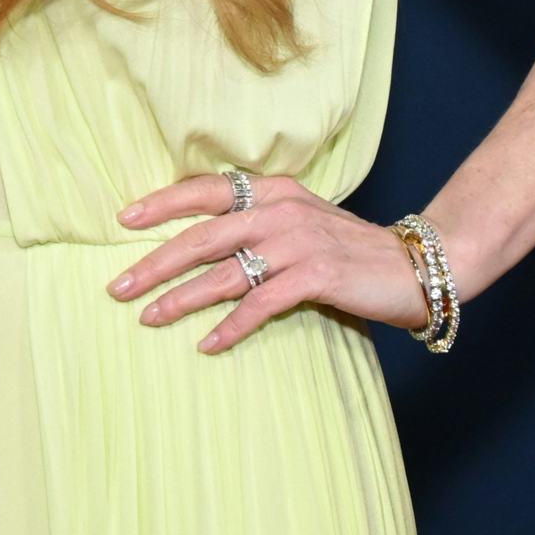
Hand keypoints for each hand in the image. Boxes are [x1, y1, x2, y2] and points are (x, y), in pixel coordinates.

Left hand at [109, 172, 435, 353]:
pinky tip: (207, 344)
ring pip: (224, 272)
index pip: (206, 190)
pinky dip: (231, 326)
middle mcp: (281, 211)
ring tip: (148, 317)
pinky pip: (261, 304)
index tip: (123, 220)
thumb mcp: (300, 222)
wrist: (416, 266)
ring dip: (181, 298)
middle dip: (155, 262)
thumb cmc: (348, 249)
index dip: (162, 203)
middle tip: (117, 286)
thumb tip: (196, 243)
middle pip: (203, 235)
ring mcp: (299, 242)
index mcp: (274, 192)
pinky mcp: (317, 276)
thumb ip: (257, 224)